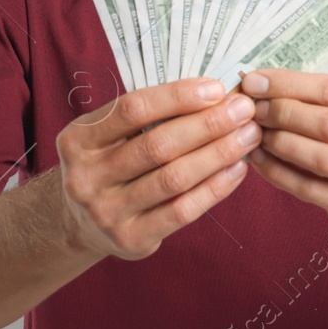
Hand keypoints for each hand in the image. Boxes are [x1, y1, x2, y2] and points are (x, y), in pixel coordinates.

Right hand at [55, 78, 258, 260]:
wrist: (80, 224)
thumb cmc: (108, 165)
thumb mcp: (107, 136)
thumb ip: (146, 117)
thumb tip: (213, 94)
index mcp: (78, 139)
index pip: (132, 109)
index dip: (177, 96)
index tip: (217, 89)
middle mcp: (87, 176)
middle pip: (158, 145)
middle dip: (208, 124)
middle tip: (244, 110)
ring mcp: (106, 212)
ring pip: (174, 178)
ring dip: (218, 154)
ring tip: (248, 136)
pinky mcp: (130, 239)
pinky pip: (182, 211)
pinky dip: (214, 188)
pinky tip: (237, 170)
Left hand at [241, 68, 327, 237]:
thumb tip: (265, 84)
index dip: (290, 84)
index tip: (256, 81)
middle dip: (282, 112)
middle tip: (252, 108)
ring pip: (320, 158)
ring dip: (279, 143)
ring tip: (255, 133)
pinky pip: (311, 190)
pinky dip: (280, 173)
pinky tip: (261, 161)